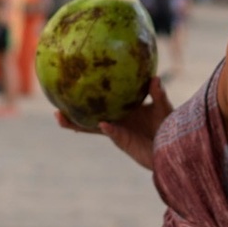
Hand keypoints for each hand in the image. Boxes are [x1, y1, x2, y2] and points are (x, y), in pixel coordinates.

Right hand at [55, 77, 173, 169]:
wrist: (174, 148)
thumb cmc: (169, 127)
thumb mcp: (164, 107)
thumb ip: (158, 94)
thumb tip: (154, 78)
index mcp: (122, 110)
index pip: (100, 103)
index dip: (86, 97)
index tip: (71, 86)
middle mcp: (115, 120)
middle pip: (88, 117)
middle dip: (70, 113)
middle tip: (54, 106)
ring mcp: (117, 132)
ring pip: (92, 128)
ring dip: (77, 124)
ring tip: (60, 118)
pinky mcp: (124, 141)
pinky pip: (114, 134)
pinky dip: (109, 129)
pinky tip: (103, 124)